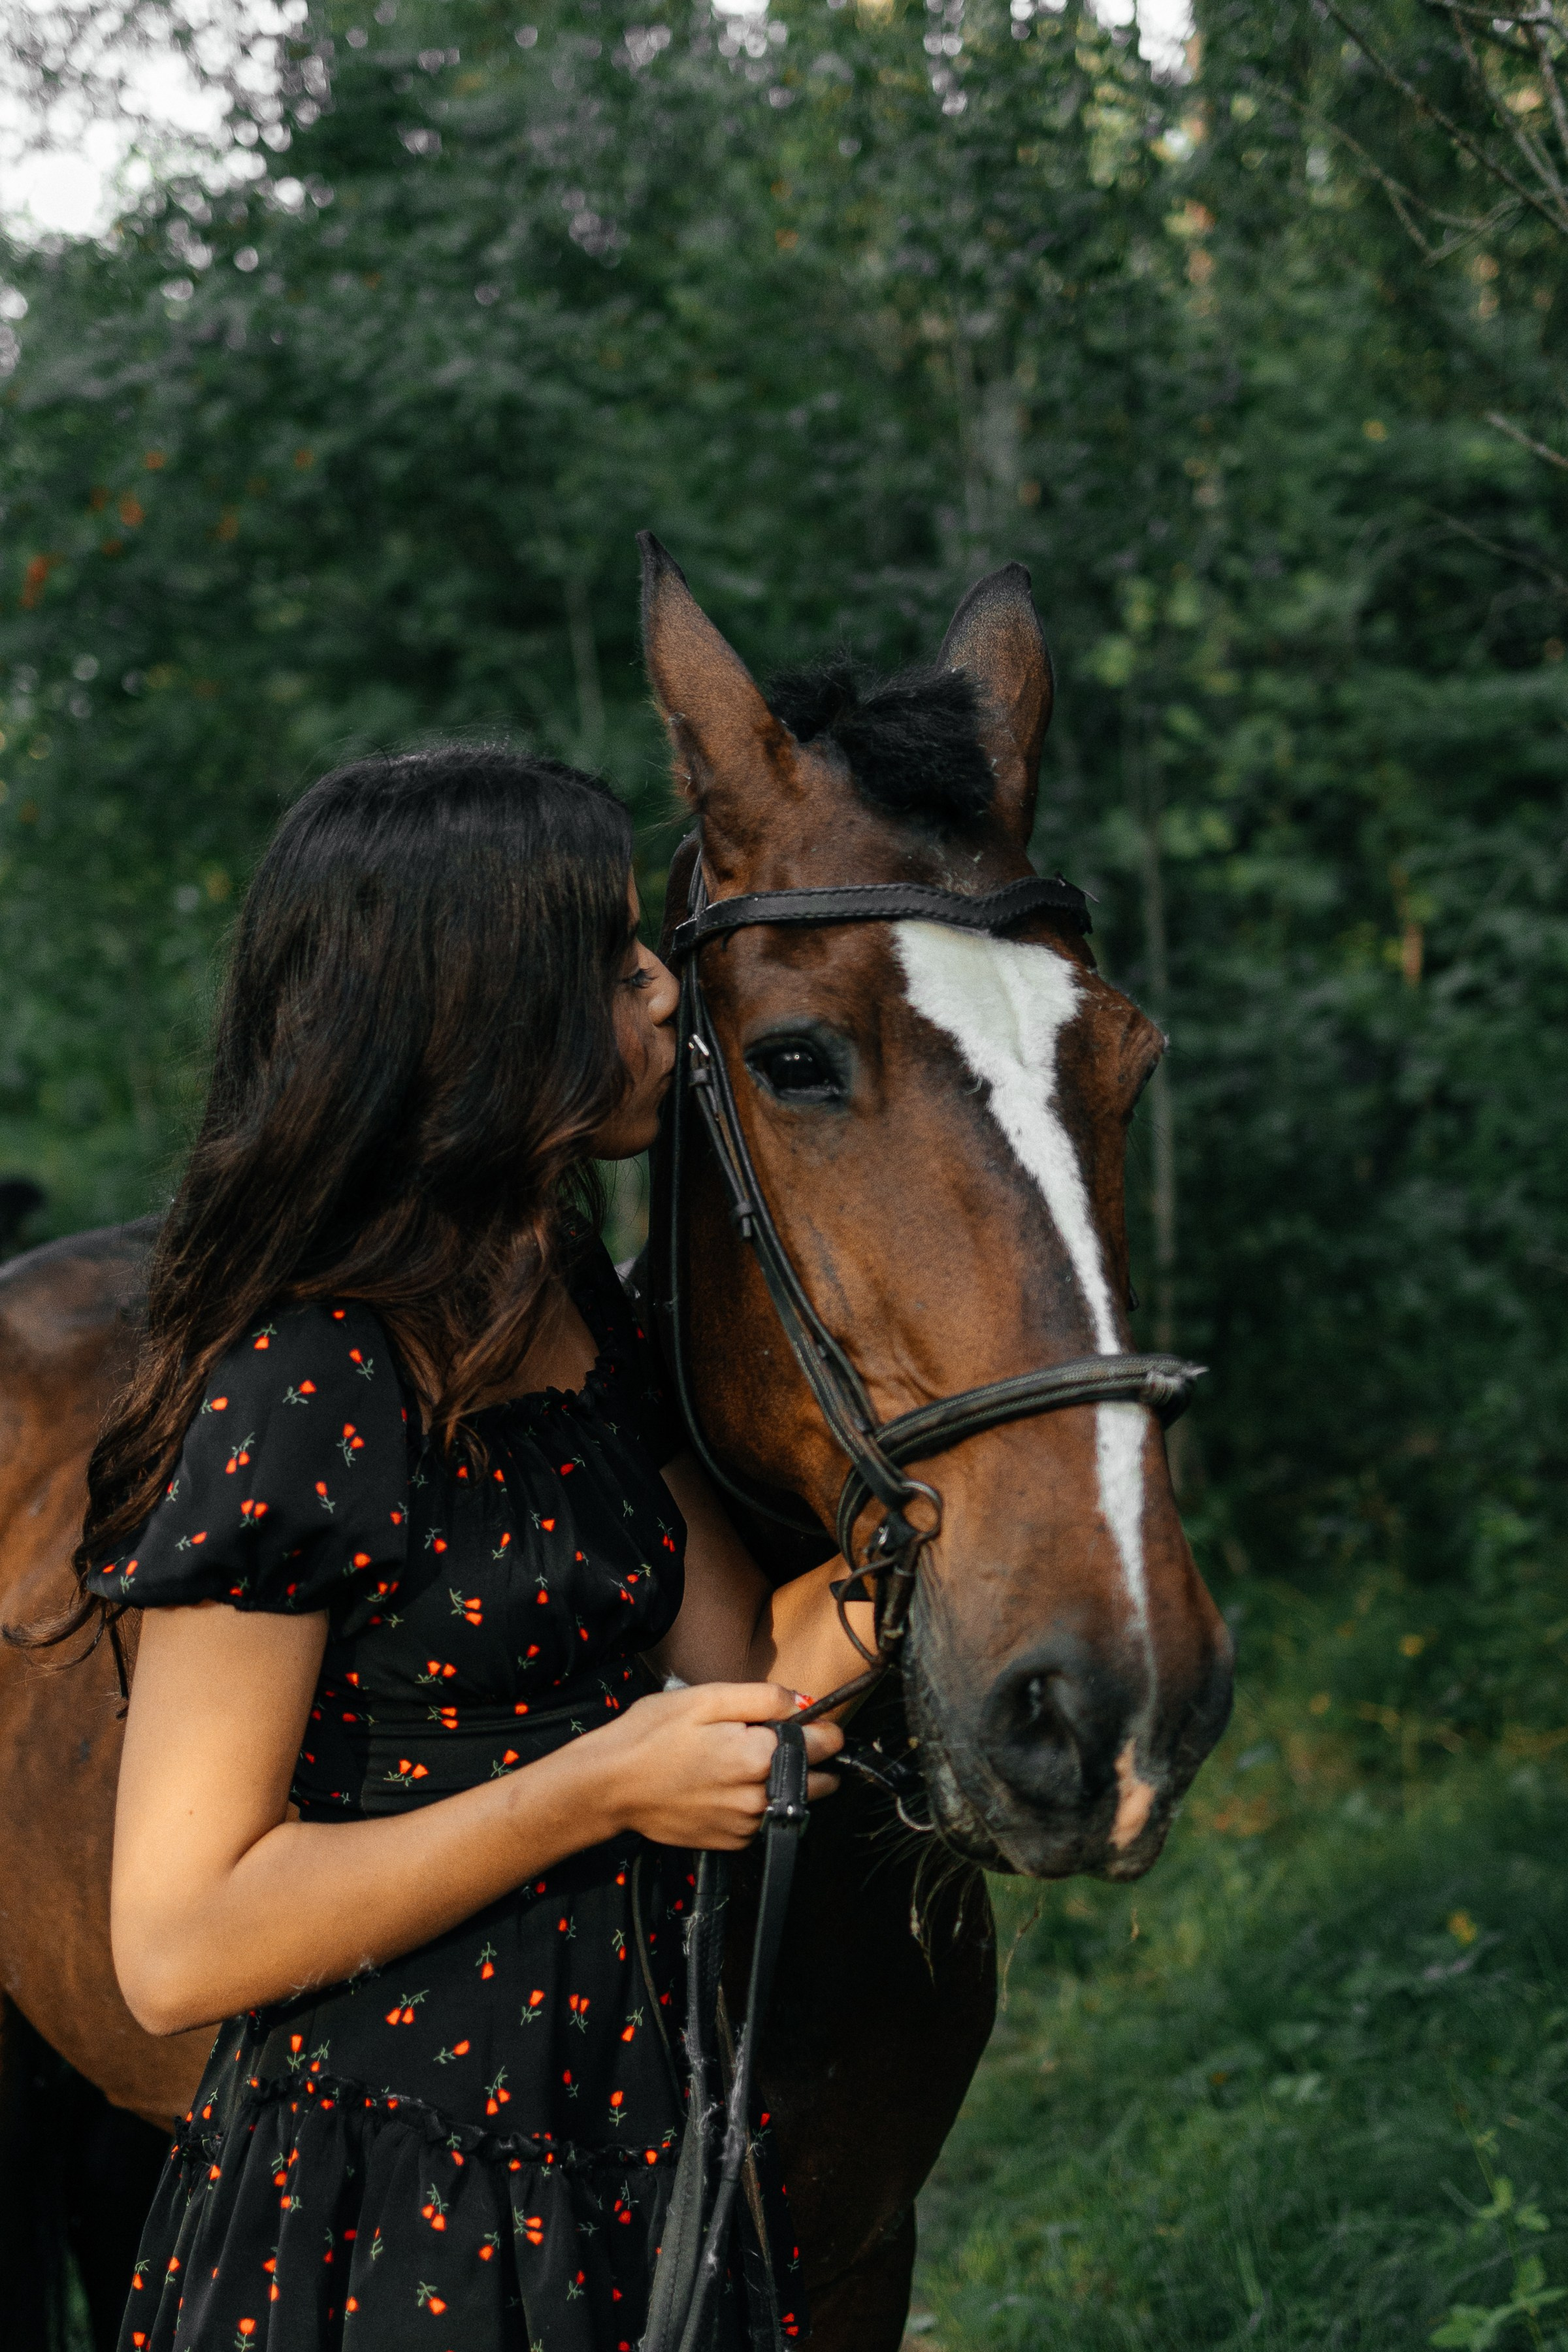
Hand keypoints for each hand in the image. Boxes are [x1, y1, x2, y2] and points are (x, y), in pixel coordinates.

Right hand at [582, 1682, 843, 1850]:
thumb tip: (806, 1702)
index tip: (811, 1722)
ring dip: (783, 1784)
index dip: (822, 1728)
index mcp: (760, 1756)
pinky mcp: (731, 1843)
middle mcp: (760, 1798)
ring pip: (792, 1802)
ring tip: (740, 1763)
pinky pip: (763, 1821)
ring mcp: (746, 1825)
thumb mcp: (706, 1698)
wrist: (609, 1786)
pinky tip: (725, 1786)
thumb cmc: (651, 1735)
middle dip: (811, 1761)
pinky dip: (756, 1804)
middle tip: (775, 1742)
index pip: (826, 1745)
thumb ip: (764, 1698)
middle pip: (820, 1781)